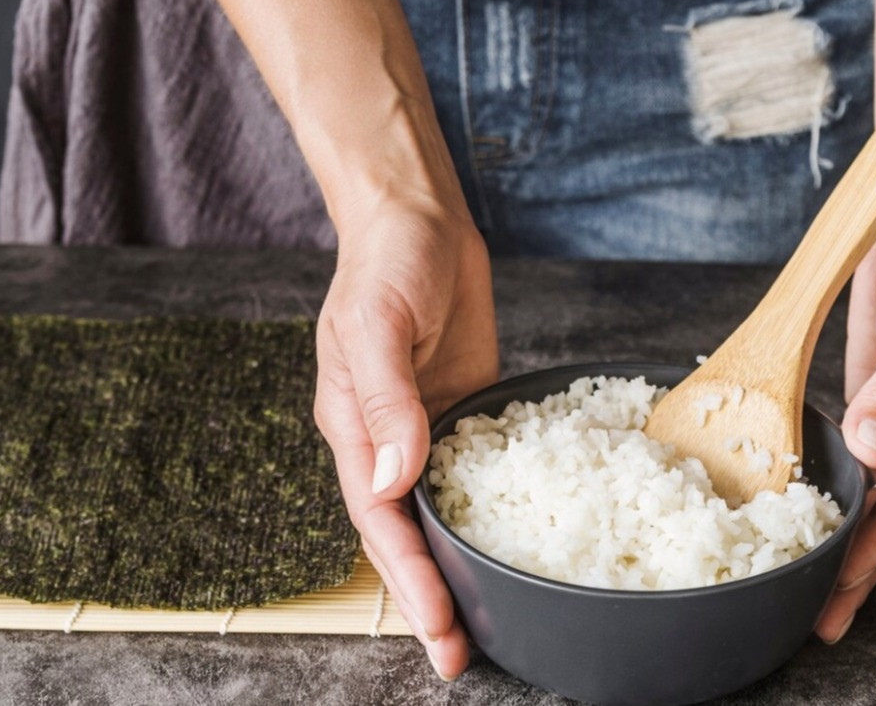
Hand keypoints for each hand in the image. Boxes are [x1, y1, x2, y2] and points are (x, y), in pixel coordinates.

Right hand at [314, 195, 497, 680]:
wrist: (418, 217)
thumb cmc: (386, 261)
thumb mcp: (378, 323)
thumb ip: (387, 401)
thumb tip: (395, 479)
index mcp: (353, 428)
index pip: (379, 521)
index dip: (408, 579)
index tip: (438, 627)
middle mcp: (387, 440)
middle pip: (406, 535)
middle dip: (431, 598)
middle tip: (461, 657)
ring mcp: (426, 429)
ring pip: (440, 516)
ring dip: (460, 570)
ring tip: (487, 625)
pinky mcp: (465, 413)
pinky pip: (478, 475)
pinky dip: (492, 516)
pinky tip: (522, 547)